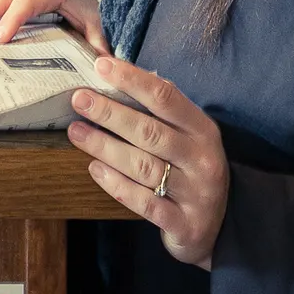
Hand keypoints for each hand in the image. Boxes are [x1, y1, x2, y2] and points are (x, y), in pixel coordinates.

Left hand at [69, 54, 228, 267]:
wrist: (217, 227)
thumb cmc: (190, 170)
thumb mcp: (187, 137)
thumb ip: (157, 109)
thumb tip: (112, 70)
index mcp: (203, 130)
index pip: (167, 97)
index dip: (133, 79)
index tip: (101, 66)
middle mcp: (202, 159)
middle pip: (150, 131)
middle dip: (111, 113)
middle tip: (79, 99)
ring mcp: (195, 193)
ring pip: (143, 166)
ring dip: (105, 147)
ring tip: (76, 132)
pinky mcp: (183, 224)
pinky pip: (144, 202)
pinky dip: (117, 184)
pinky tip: (94, 169)